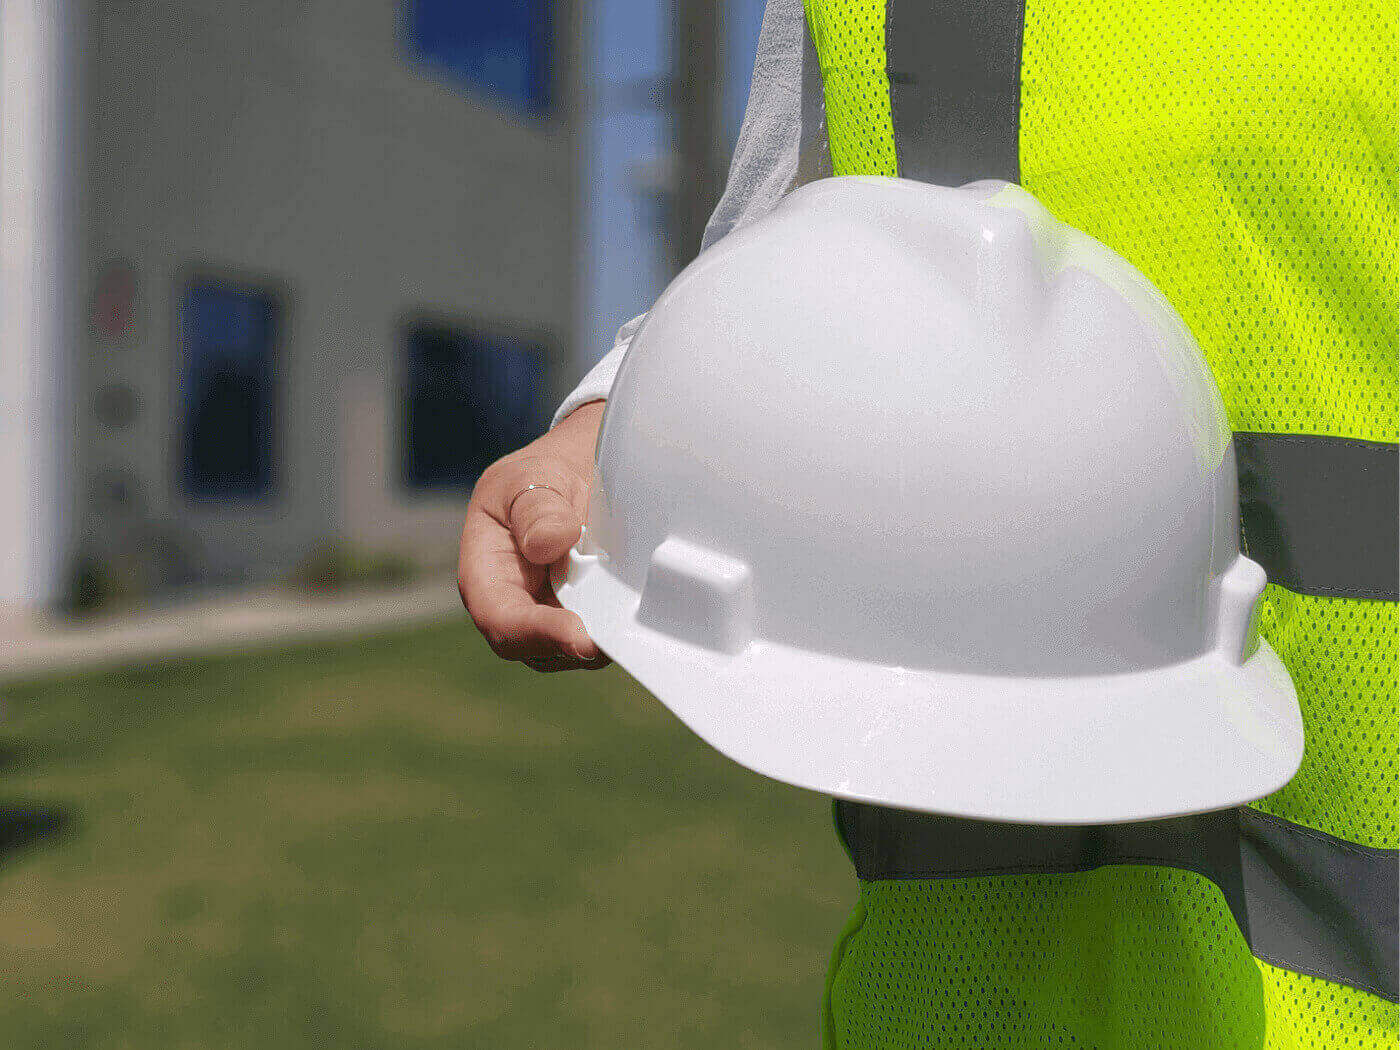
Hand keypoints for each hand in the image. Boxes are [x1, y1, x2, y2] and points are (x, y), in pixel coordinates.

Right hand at [458, 401, 609, 671]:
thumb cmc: (544, 474)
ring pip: (570, 652)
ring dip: (600, 641)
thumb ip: (537, 508)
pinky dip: (615, 631)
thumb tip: (547, 544)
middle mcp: (512, 604)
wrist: (577, 469)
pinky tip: (636, 611)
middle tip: (618, 636)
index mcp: (485, 572)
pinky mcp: (582, 619)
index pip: (500, 618)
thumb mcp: (534, 477)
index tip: (580, 635)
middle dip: (575, 646)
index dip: (537, 633)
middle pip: (535, 648)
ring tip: (629, 615)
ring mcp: (548, 617)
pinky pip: (596, 638)